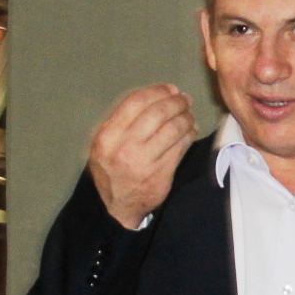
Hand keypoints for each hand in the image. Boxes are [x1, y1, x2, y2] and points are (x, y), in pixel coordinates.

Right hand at [88, 85, 195, 229]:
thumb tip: (155, 96)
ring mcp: (145, 162)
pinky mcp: (162, 174)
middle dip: (175, 102)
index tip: (169, 89)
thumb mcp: (104, 143)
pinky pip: (181, 147)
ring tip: (189, 114)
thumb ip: (122, 121)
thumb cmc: (111, 168)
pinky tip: (190, 130)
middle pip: (158, 113)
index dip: (157, 91)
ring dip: (186, 117)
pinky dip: (189, 134)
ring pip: (173, 129)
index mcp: (108, 136)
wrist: (115, 206)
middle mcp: (125, 148)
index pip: (136, 103)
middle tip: (184, 99)